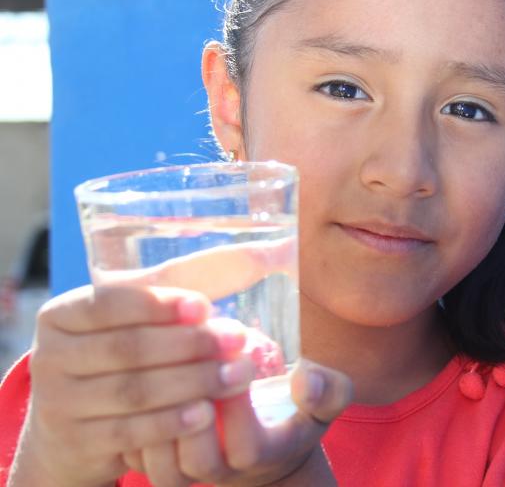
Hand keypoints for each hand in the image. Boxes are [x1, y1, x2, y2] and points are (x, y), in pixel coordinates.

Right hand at [9, 285, 255, 486]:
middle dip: (189, 344)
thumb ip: (191, 280)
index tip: (204, 307)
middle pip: (127, 348)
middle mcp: (50, 357)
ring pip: (133, 391)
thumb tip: (265, 251)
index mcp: (62, 314)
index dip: (158, 305)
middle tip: (237, 340)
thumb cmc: (122, 351)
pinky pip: (129, 432)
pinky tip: (206, 413)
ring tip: (236, 375)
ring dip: (192, 382)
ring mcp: (58, 404)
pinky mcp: (76, 443)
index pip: (108, 303)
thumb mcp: (142, 313)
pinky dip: (171, 422)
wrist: (74, 427)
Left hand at [126, 361, 352, 486]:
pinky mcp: (154, 464)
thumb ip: (328, 389)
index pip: (247, 447)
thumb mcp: (326, 401)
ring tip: (161, 367)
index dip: (237, 407)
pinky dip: (131, 419)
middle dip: (192, 410)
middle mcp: (222, 475)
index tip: (234, 359)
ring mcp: (184, 475)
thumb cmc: (294, 413)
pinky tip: (140, 378)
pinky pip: (133, 454)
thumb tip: (306, 378)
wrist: (265, 451)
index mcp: (264, 456)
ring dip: (156, 416)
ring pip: (158, 464)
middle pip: (196, 460)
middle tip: (190, 361)